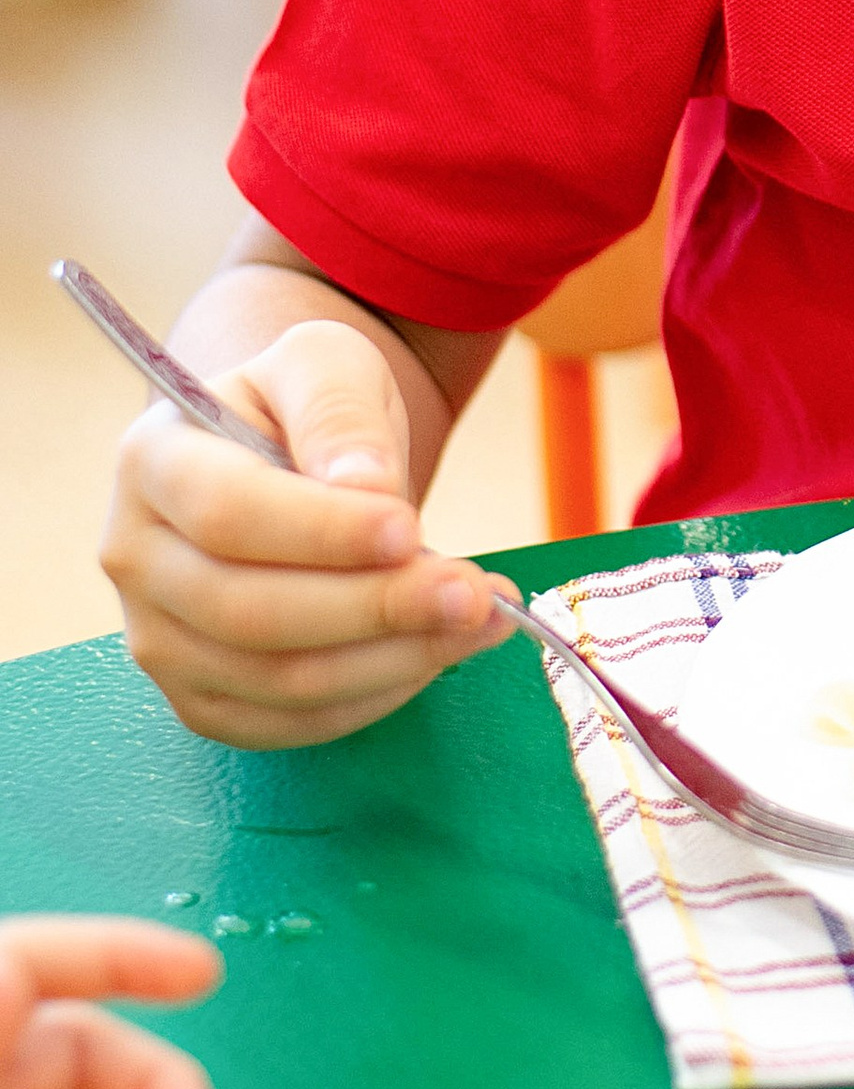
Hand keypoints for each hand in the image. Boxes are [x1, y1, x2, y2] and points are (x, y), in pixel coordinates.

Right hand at [101, 320, 505, 747]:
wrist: (284, 455)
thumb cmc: (302, 406)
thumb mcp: (326, 365)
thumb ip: (341, 414)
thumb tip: (369, 490)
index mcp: (154, 462)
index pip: (228, 513)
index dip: (323, 532)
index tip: (409, 529)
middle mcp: (137, 559)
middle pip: (250, 613)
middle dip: (376, 610)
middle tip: (474, 595)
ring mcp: (160, 639)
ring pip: (275, 681)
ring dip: (392, 661)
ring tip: (480, 620)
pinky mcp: (203, 697)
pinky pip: (288, 724)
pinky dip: (373, 698)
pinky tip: (435, 653)